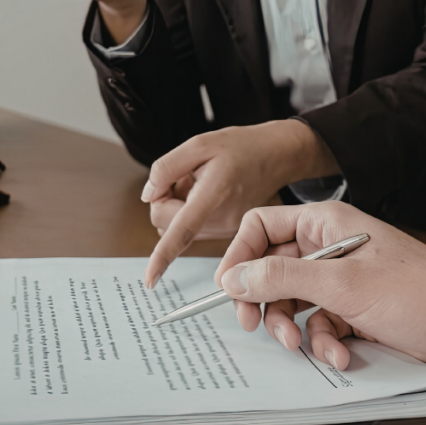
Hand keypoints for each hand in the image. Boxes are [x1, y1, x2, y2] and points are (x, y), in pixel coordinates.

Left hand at [141, 120, 339, 286]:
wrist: (276, 156)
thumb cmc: (242, 147)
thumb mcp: (199, 144)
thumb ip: (166, 169)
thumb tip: (149, 195)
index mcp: (213, 195)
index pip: (181, 231)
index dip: (161, 257)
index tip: (149, 280)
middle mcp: (221, 220)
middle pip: (166, 225)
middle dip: (162, 201)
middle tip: (180, 177)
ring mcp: (226, 229)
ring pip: (176, 228)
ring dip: (176, 206)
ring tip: (197, 182)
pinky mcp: (227, 232)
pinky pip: (191, 228)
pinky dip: (188, 211)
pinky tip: (204, 190)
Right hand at [215, 202, 425, 397]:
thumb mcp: (343, 285)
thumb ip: (282, 277)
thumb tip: (235, 276)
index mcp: (328, 223)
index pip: (263, 225)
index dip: (240, 256)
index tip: (230, 290)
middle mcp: (334, 246)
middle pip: (274, 268)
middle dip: (266, 301)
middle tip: (259, 326)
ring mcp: (348, 279)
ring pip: (296, 301)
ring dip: (296, 328)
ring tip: (307, 345)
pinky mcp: (361, 310)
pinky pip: (324, 324)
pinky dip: (326, 342)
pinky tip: (342, 354)